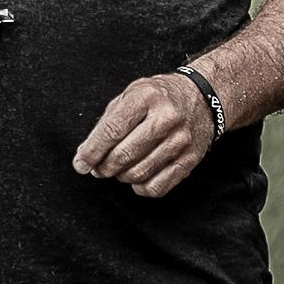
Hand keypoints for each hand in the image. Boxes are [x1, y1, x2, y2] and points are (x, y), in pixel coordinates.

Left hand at [73, 73, 213, 197]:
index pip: (112, 130)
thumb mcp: (131, 95)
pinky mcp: (190, 159)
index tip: (80, 164)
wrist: (203, 98)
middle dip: (104, 167)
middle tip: (98, 168)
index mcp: (147, 97)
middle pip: (124, 155)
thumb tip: (85, 156)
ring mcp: (181, 140)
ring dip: (121, 177)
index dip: (92, 151)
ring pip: (139, 173)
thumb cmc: (159, 98)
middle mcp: (166, 118)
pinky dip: (140, 188)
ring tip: (118, 170)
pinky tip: (137, 178)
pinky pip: (158, 187)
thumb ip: (107, 123)